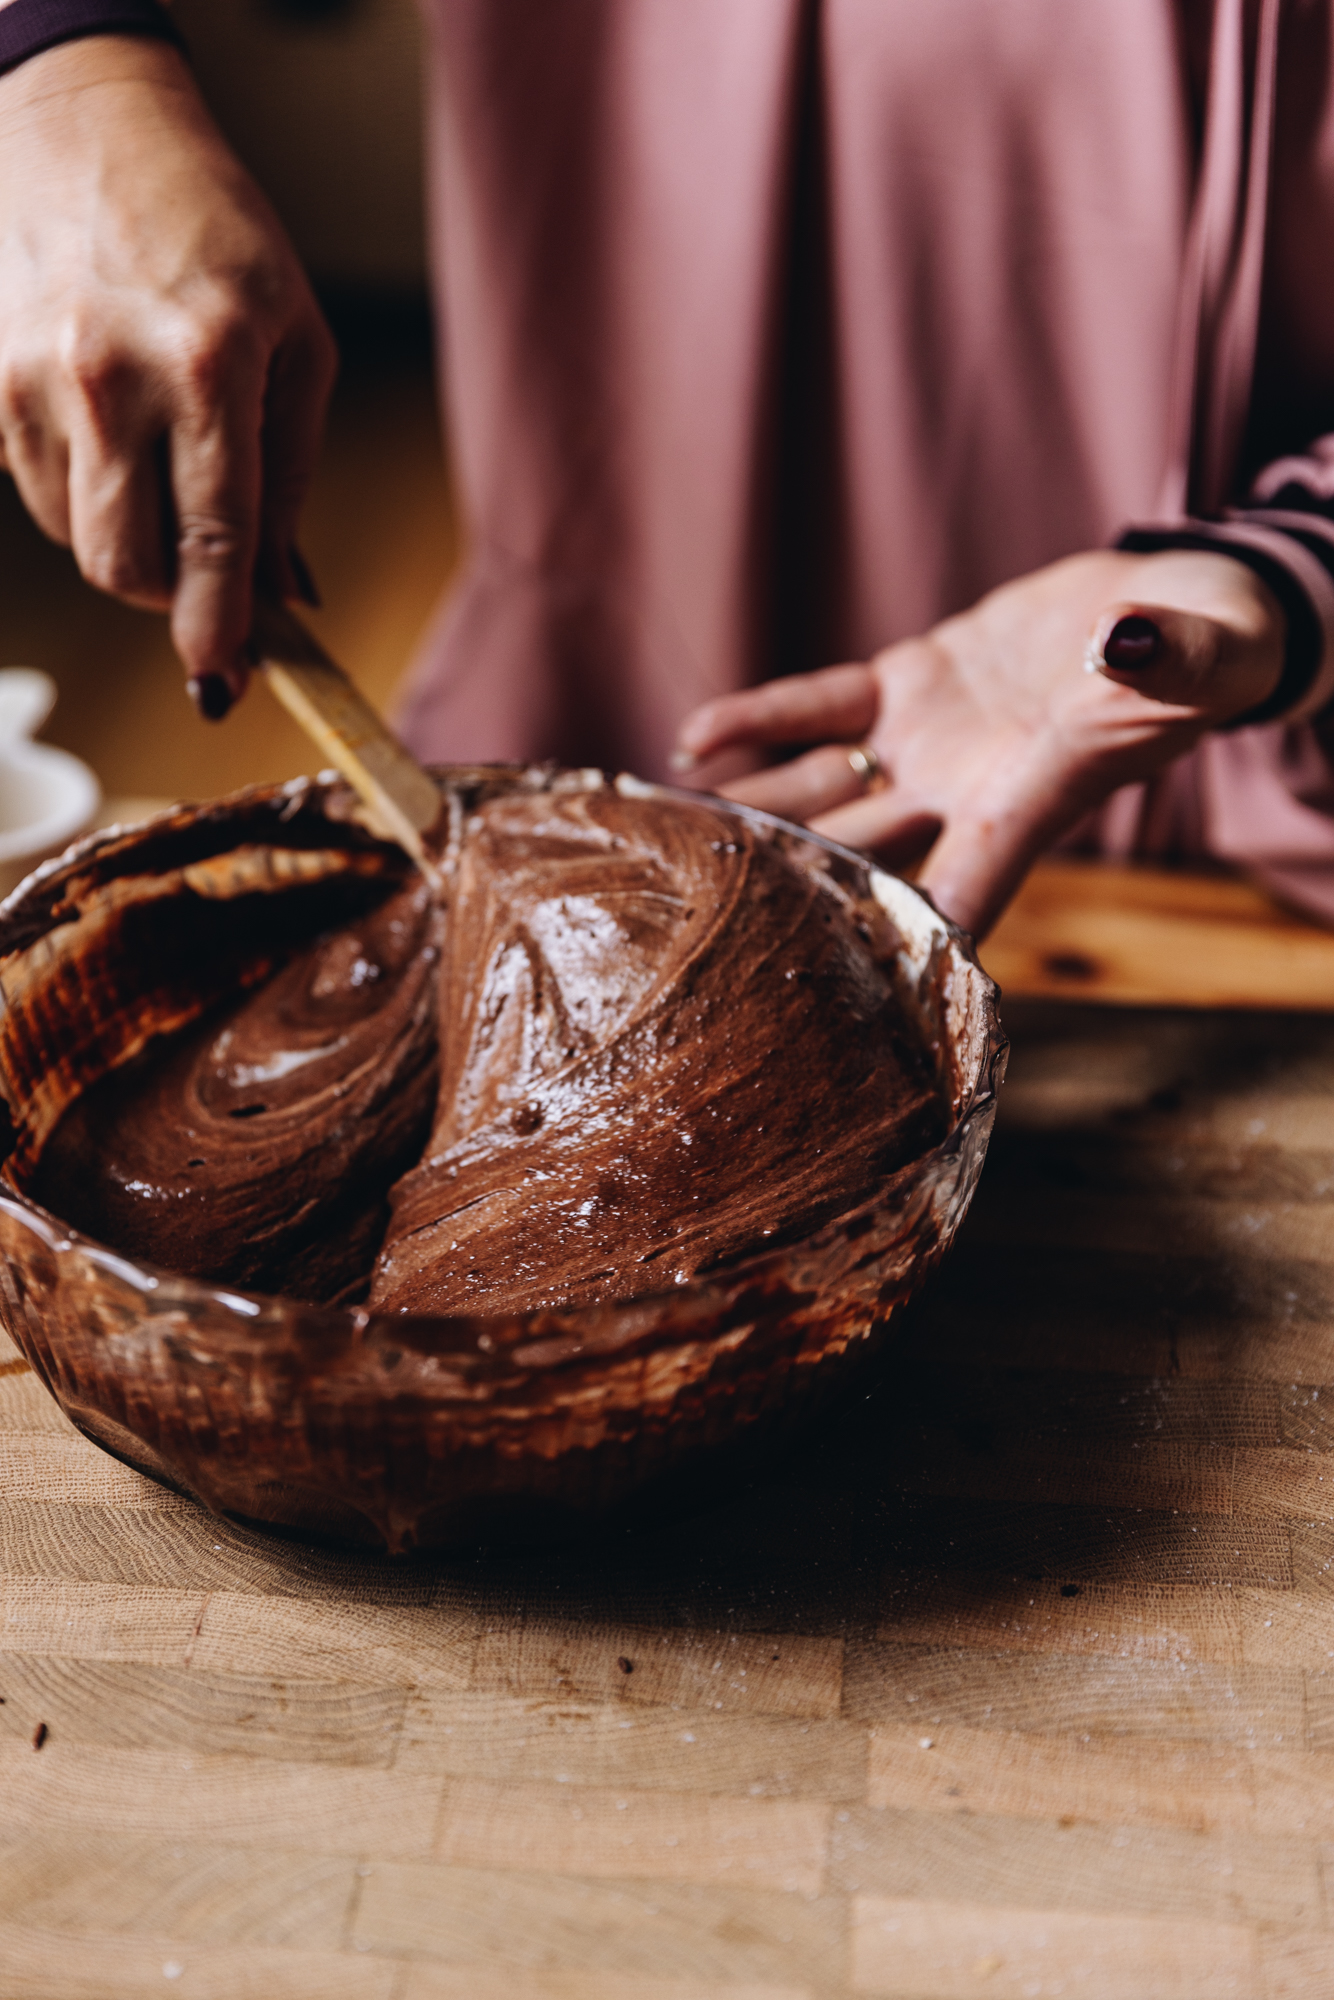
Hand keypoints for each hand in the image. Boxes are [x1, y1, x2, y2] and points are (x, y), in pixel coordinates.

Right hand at [0, 36, 335, 713]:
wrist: (84, 127)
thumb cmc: (216, 236)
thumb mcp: (295, 344)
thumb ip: (292, 477)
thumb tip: (286, 597)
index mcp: (210, 368)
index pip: (215, 540)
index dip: (219, 627)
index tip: (222, 677)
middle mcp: (112, 380)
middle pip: (128, 566)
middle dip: (170, 593)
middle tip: (202, 572)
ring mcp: (34, 382)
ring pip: (77, 540)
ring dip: (126, 538)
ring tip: (156, 460)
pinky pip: (37, 496)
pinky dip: (81, 496)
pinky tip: (107, 431)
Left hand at [674, 549, 1285, 939]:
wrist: (1179, 609)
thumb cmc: (1204, 652)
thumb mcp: (1194, 657)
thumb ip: (1161, 662)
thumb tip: (1132, 642)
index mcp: (1032, 802)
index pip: (961, 887)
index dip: (900, 936)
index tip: (837, 988)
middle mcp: (967, 790)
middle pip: (860, 850)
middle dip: (786, 879)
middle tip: (701, 913)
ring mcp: (931, 744)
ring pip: (822, 784)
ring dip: (749, 807)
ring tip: (669, 829)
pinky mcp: (913, 683)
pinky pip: (821, 704)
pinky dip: (759, 718)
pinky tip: (692, 739)